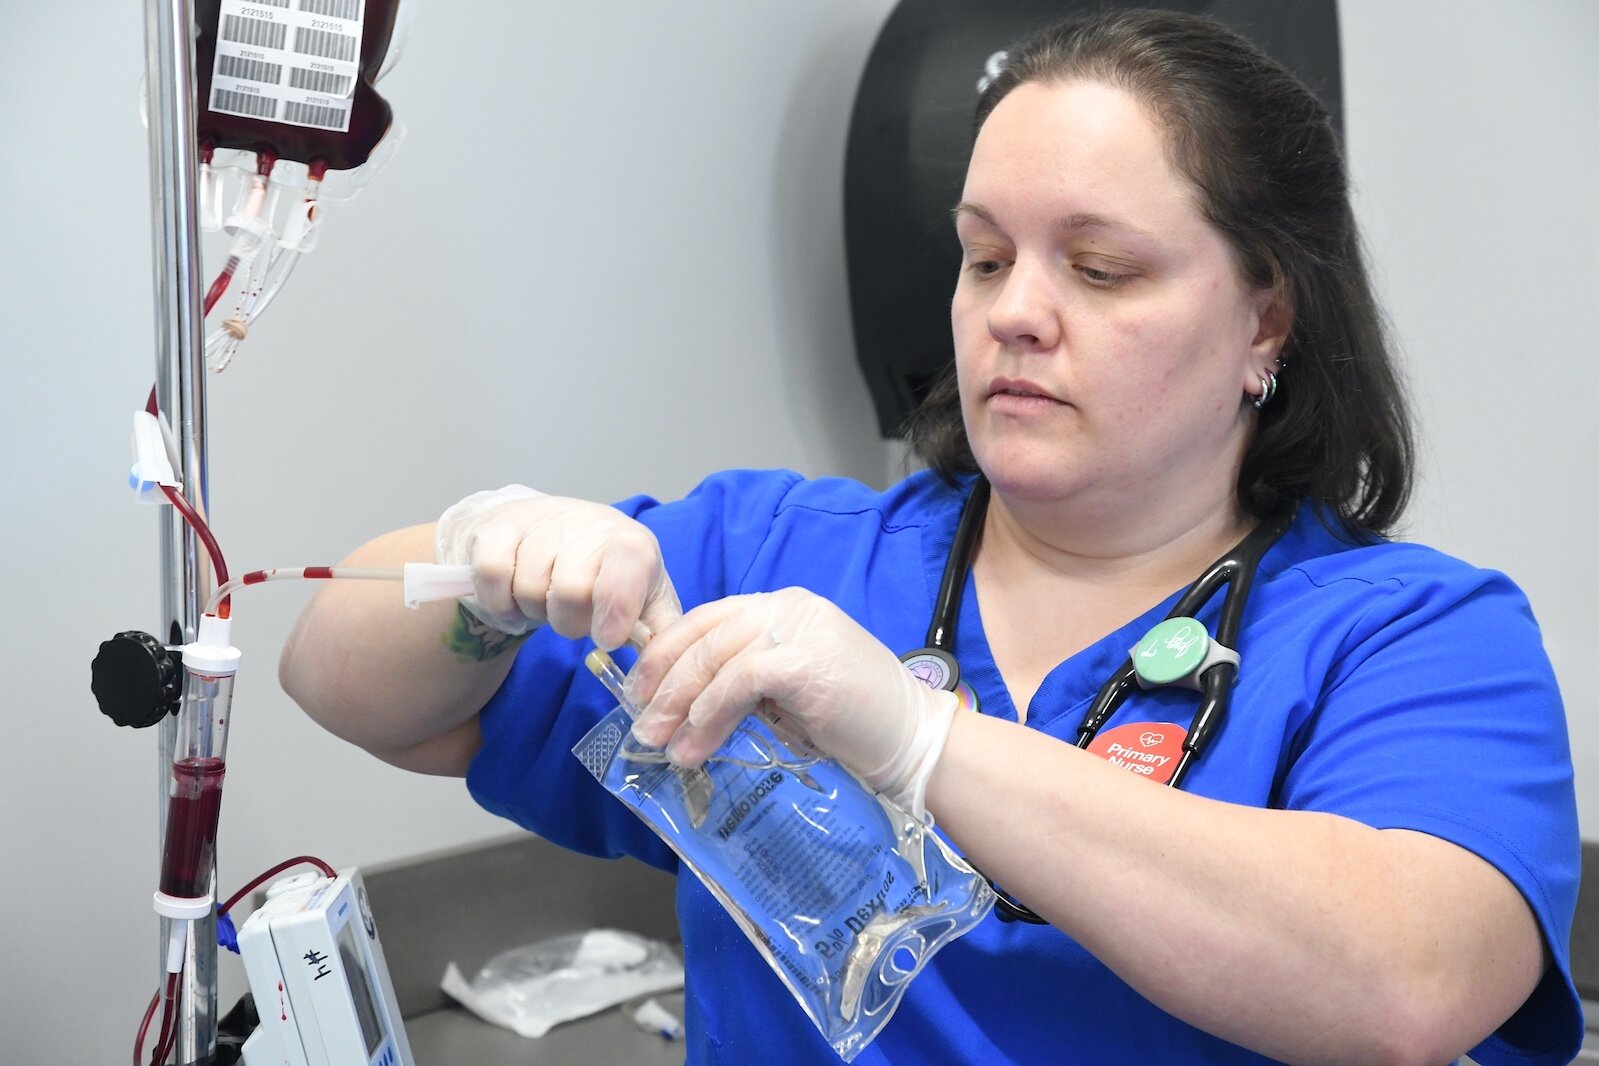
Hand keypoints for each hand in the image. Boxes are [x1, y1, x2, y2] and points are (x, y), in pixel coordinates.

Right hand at [435, 485, 679, 647]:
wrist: (554, 530)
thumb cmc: (605, 572)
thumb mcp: (643, 597)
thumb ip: (660, 632)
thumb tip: (669, 664)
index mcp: (632, 545)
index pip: (627, 567)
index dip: (616, 607)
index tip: (607, 639)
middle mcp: (589, 525)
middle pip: (570, 592)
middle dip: (568, 621)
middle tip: (571, 616)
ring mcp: (540, 522)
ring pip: (528, 587)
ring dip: (533, 609)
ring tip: (545, 599)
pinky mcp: (498, 526)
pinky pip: (490, 575)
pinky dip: (498, 601)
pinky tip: (511, 595)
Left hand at [625, 588, 958, 816]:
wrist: (915, 742)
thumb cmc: (856, 725)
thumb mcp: (791, 691)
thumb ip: (748, 681)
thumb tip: (683, 706)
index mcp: (786, 607)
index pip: (709, 619)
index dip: (667, 652)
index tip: (640, 690)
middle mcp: (791, 607)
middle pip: (704, 635)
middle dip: (663, 682)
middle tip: (641, 724)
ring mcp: (800, 630)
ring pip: (715, 658)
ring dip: (680, 705)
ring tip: (661, 745)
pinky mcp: (806, 661)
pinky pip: (739, 682)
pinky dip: (709, 714)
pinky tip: (696, 745)